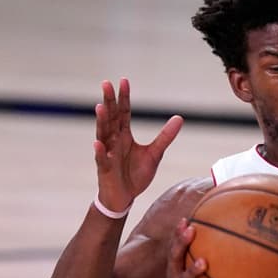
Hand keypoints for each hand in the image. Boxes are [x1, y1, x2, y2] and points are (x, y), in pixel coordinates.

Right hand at [94, 78, 182, 211]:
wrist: (125, 197)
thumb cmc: (136, 174)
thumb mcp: (155, 153)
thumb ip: (165, 136)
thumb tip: (179, 118)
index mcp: (124, 135)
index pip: (123, 112)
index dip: (123, 97)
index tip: (123, 80)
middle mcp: (114, 141)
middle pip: (111, 118)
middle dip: (109, 101)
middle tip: (106, 83)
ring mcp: (107, 153)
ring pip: (103, 134)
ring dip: (102, 121)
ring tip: (100, 107)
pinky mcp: (105, 169)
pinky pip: (102, 159)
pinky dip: (100, 151)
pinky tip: (98, 142)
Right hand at [166, 219, 217, 277]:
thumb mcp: (196, 277)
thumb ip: (205, 260)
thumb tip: (228, 241)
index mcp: (176, 269)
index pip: (175, 248)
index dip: (178, 234)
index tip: (185, 219)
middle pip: (175, 258)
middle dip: (181, 243)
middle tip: (191, 230)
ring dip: (193, 270)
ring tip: (204, 262)